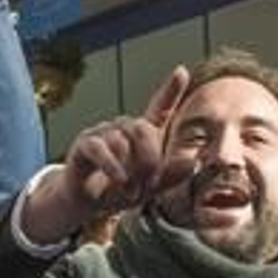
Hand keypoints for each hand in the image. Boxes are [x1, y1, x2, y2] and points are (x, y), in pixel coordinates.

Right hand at [20, 67, 191, 244]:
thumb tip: (194, 163)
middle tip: (148, 184)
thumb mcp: (149, 187)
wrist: (88, 205)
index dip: (170, 90)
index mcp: (142, 135)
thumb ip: (170, 176)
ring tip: (131, 191)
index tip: (181, 72)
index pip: (158, 108)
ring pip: (121, 141)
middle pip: (142, 128)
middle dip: (149, 158)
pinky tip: (119, 179)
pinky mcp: (83, 144)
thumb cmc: (119, 191)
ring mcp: (102, 134)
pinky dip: (112, 166)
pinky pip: (99, 148)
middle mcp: (122, 128)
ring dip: (130, 170)